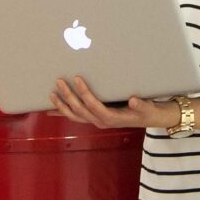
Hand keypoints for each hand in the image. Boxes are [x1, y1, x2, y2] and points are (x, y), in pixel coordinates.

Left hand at [47, 76, 170, 130]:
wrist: (148, 119)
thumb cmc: (146, 111)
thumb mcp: (147, 108)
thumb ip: (141, 105)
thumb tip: (133, 100)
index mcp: (111, 118)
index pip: (94, 105)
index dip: (84, 93)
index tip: (77, 79)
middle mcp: (100, 121)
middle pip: (80, 110)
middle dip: (68, 96)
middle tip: (59, 81)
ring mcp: (95, 121)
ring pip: (74, 115)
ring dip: (62, 105)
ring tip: (51, 94)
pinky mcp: (93, 118)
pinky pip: (76, 116)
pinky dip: (63, 112)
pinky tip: (51, 109)